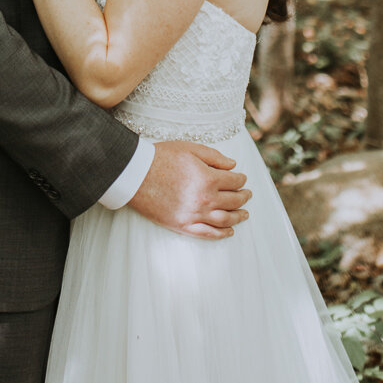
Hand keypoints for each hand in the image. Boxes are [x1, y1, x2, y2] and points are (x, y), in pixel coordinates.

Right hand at [129, 139, 252, 238]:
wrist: (134, 174)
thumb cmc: (160, 158)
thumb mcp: (189, 149)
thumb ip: (214, 156)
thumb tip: (233, 165)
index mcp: (208, 178)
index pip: (234, 181)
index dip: (241, 179)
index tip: (242, 178)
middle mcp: (205, 199)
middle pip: (234, 200)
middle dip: (244, 196)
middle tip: (247, 195)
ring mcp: (194, 214)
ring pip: (226, 219)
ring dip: (239, 216)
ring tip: (245, 214)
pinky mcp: (183, 225)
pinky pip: (208, 233)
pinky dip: (222, 233)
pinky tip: (229, 231)